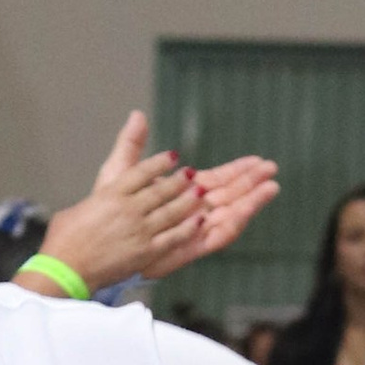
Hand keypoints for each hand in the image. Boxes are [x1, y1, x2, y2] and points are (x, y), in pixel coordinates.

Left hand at [36, 112, 276, 291]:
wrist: (92, 248)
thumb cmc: (104, 214)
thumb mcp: (119, 174)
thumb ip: (132, 146)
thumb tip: (138, 115)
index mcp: (179, 197)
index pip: (215, 182)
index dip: (236, 171)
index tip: (256, 159)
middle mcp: (188, 215)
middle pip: (227, 197)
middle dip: (250, 183)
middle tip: (271, 168)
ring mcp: (189, 232)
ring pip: (227, 215)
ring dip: (249, 201)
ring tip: (269, 186)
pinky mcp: (185, 248)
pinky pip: (214, 237)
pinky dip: (230, 222)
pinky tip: (244, 208)